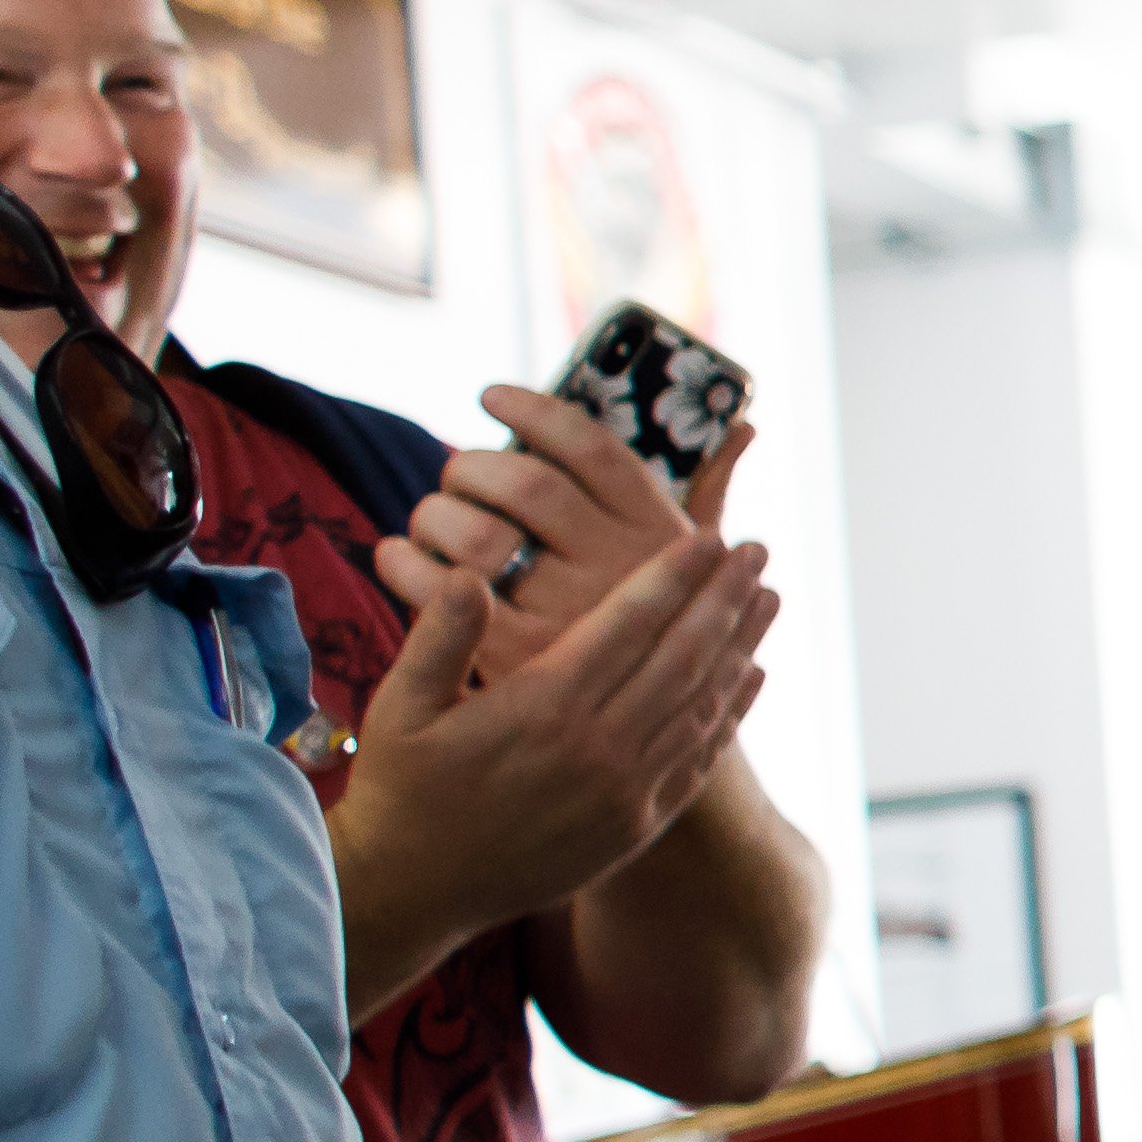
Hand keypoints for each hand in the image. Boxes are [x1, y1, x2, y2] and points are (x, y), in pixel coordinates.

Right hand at [331, 528, 774, 941]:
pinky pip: (699, 760)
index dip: (672, 577)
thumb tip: (470, 574)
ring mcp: (624, 793)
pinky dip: (731, 713)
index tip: (707, 535)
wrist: (416, 889)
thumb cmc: (401, 786)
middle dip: (724, 598)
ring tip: (768, 597)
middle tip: (758, 549)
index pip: (627, 626)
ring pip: (701, 705)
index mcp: (542, 709)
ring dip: (741, 646)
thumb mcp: (399, 708)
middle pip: (681, 657)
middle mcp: (596, 749)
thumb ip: (438, 638)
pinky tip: (752, 673)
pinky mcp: (635, 826)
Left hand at [388, 387, 746, 678]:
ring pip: (478, 532)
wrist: (644, 745)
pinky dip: (405, 564)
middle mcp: (616, 567)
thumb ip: (712, 495)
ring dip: (437, 512)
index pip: (590, 446)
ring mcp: (569, 612)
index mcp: (657, 532)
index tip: (490, 396)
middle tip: (456, 476)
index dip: (532, 409)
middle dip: (472, 465)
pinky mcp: (518, 656)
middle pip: (523, 480)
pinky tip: (397, 555)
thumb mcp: (701, 569)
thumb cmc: (667, 636)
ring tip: (430, 519)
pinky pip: (442, 591)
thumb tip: (744, 428)